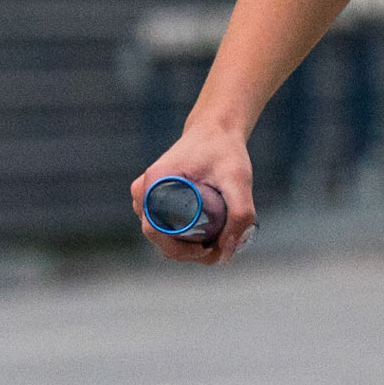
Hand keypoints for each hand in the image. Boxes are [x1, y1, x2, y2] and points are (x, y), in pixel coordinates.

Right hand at [130, 127, 256, 266]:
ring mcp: (147, 196)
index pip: (156, 232)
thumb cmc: (225, 151)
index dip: (180, 250)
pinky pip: (164, 226)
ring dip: (185, 247)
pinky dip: (182, 237)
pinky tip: (206, 239)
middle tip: (218, 251)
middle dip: (186, 253)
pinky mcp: (155, 198)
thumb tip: (227, 254)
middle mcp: (143, 192)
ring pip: (161, 235)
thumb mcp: (238, 179)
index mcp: (152, 185)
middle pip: (158, 238)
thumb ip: (240, 213)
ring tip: (216, 244)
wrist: (216, 130)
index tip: (208, 251)